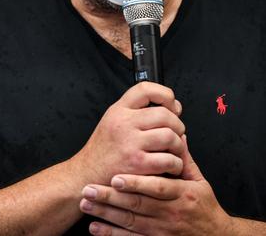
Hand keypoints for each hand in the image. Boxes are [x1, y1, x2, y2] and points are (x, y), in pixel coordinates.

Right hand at [70, 82, 185, 186]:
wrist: (86, 175)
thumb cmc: (102, 151)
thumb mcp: (112, 121)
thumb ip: (137, 112)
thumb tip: (172, 107)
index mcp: (118, 110)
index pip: (146, 89)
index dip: (165, 95)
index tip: (172, 106)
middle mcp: (124, 123)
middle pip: (164, 114)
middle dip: (177, 125)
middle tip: (176, 134)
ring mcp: (130, 143)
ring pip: (170, 136)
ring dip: (179, 145)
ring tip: (174, 150)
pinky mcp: (137, 164)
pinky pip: (168, 160)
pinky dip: (176, 164)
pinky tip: (170, 166)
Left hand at [79, 135, 232, 235]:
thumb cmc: (206, 206)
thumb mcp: (200, 182)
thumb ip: (185, 160)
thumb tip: (178, 134)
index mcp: (182, 195)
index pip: (157, 188)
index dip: (136, 183)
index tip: (116, 176)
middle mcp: (171, 214)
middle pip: (138, 205)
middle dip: (111, 197)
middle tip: (89, 189)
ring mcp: (163, 231)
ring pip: (130, 223)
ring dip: (106, 214)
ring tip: (87, 205)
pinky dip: (112, 235)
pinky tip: (95, 228)